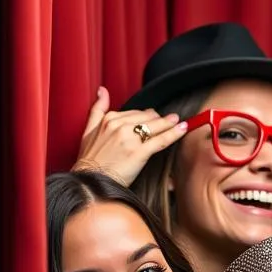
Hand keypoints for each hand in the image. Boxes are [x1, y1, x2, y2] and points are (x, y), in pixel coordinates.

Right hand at [72, 86, 187, 185]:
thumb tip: (102, 90)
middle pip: (147, 117)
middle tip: (172, 120)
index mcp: (109, 119)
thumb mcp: (88, 130)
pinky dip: (174, 134)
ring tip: (181, 122)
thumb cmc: (91, 159)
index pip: (135, 112)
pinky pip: (160, 140)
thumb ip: (97, 109)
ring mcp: (129, 139)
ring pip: (155, 126)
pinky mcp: (138, 152)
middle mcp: (119, 126)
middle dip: (160, 119)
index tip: (156, 117)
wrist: (92, 181)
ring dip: (170, 123)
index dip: (148, 116)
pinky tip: (183, 129)